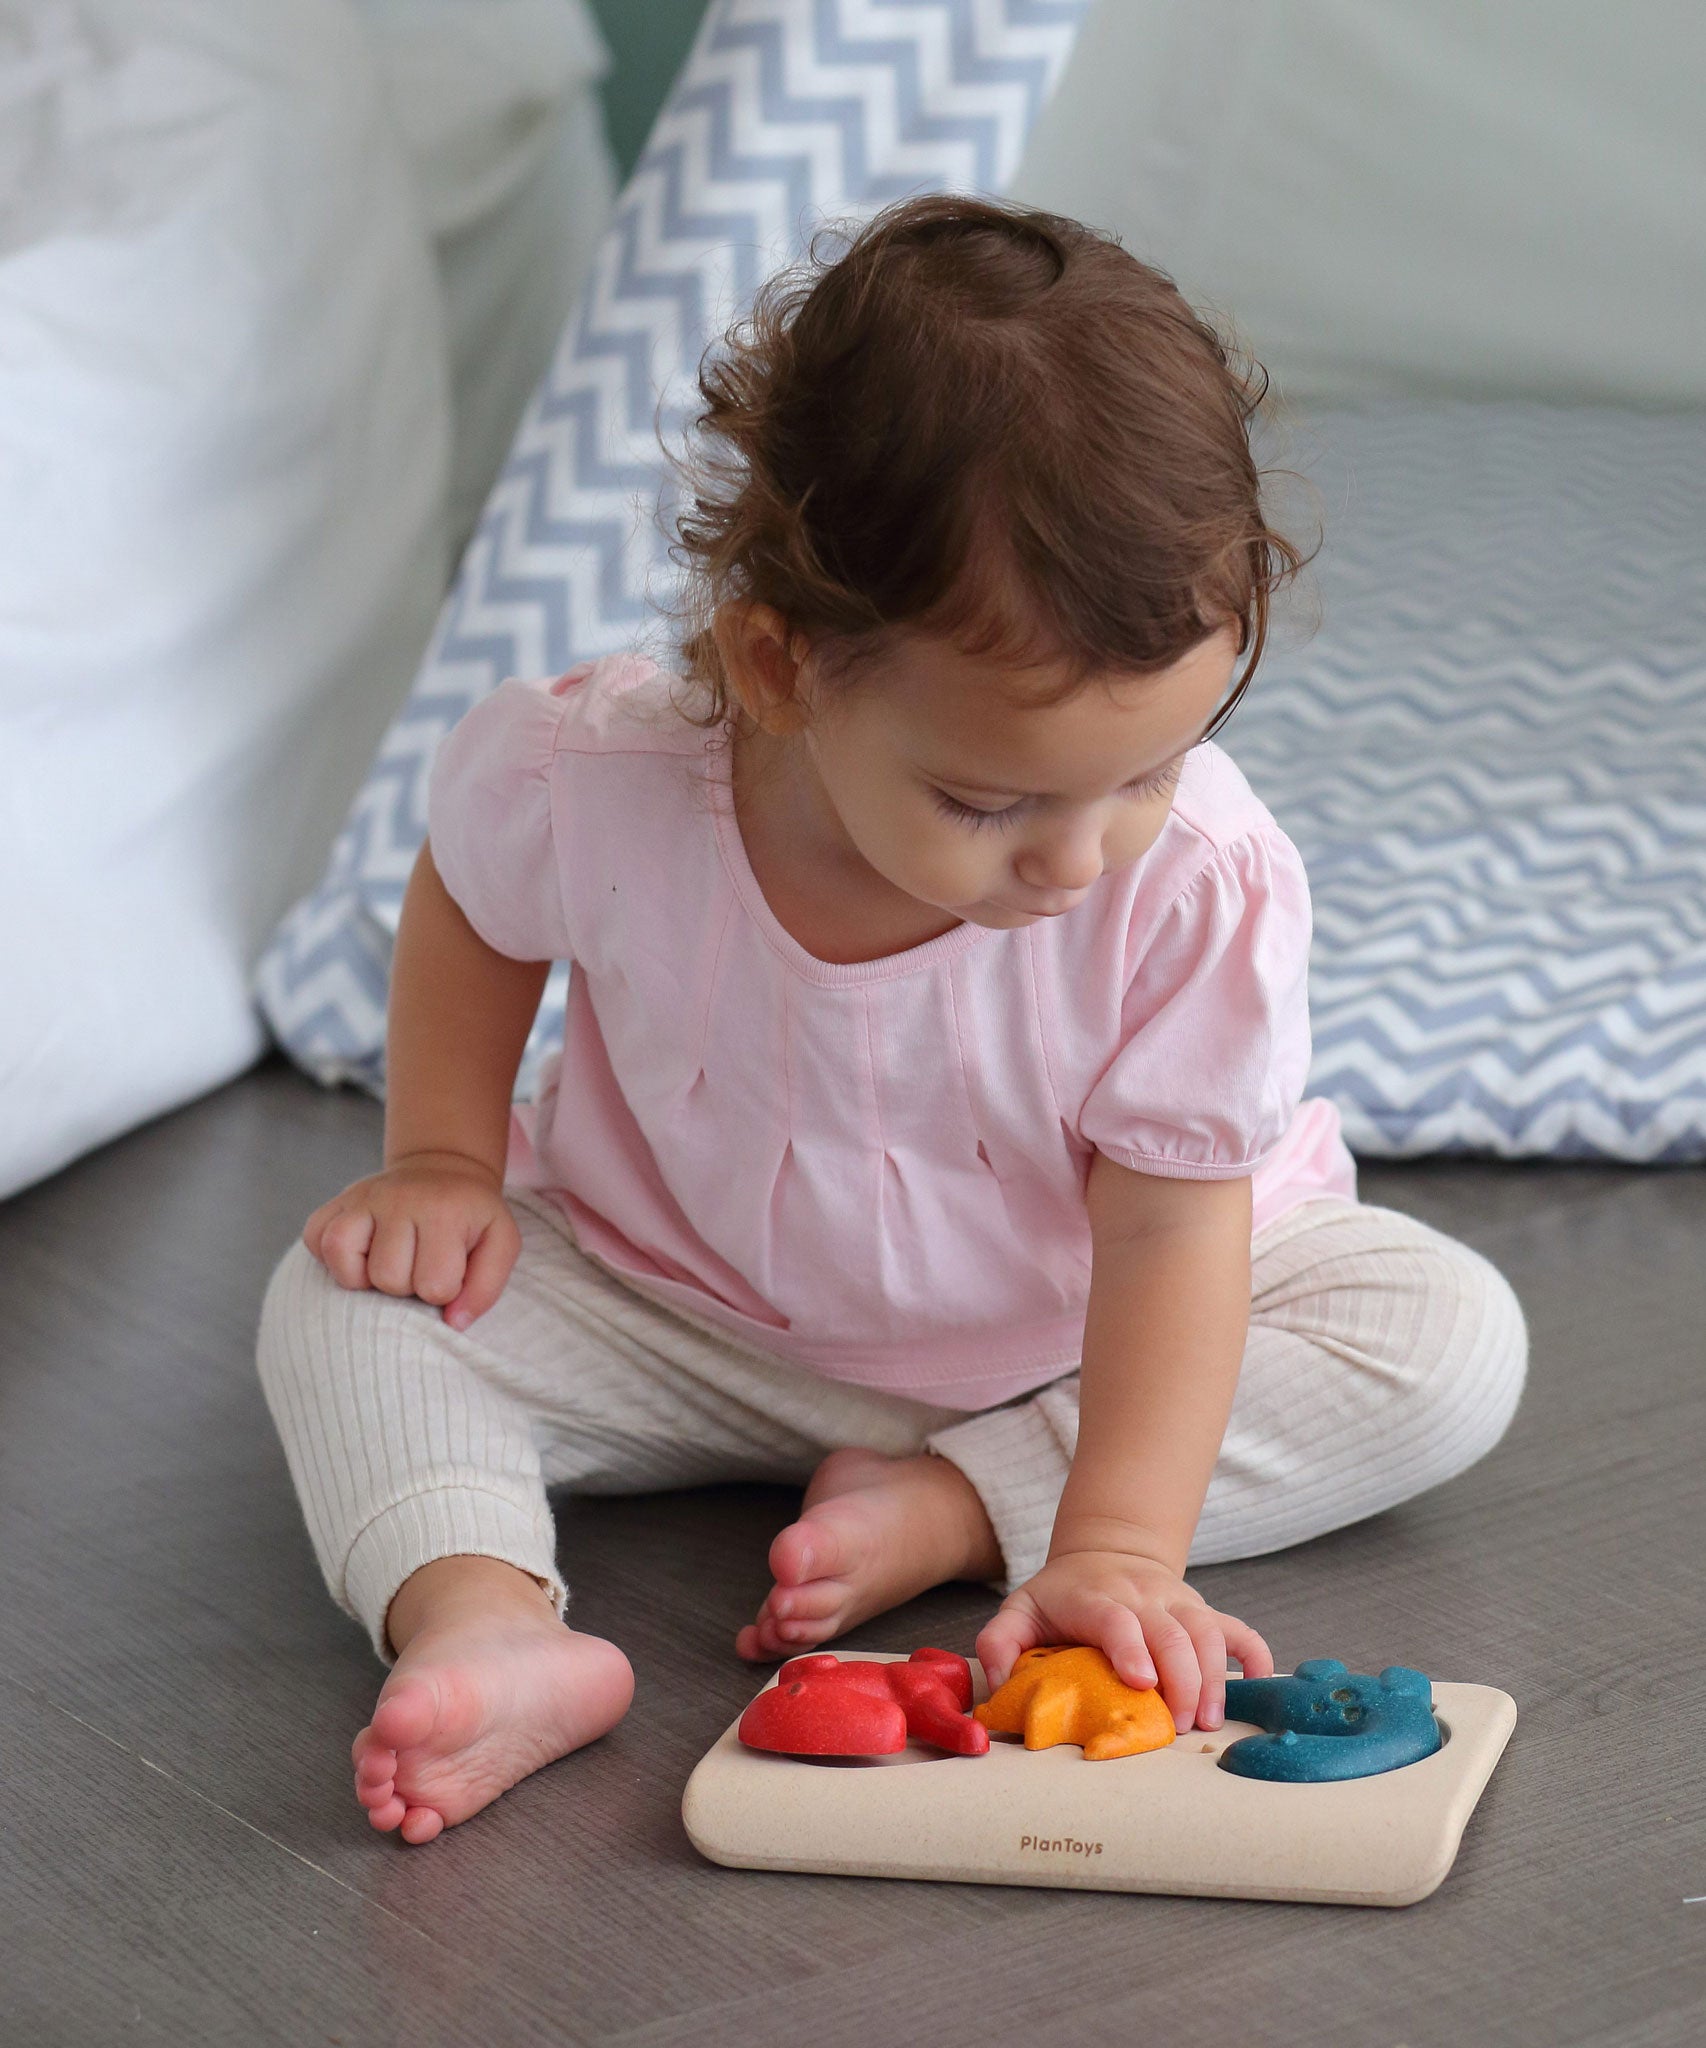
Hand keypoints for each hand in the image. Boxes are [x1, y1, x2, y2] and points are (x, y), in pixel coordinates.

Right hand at [302, 1151, 520, 1330]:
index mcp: (444, 1210)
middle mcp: (398, 1198)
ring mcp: (362, 1197)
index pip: (434, 1285)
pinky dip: (334, 1258)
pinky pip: (316, 1239)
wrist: (443, 1169)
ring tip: (389, 1264)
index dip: (445, 1290)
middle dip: (406, 1286)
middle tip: (419, 1265)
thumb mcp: (500, 1243)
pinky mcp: (336, 1201)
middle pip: (387, 1278)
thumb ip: (485, 1288)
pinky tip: (362, 1253)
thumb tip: (453, 1323)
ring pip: (343, 1261)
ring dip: (366, 1277)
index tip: (451, 1271)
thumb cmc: (472, 1218)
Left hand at [974, 1549, 1273, 1734]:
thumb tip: (997, 1684)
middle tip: (1180, 1725)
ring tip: (1209, 1719)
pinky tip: (1259, 1685)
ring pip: (1208, 1632)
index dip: (1130, 1647)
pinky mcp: (1202, 1611)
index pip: (1116, 1618)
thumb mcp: (1020, 1611)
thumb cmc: (1062, 1597)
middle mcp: (1142, 1595)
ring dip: (1214, 1677)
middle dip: (1181, 1679)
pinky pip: (1238, 1629)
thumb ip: (1000, 1644)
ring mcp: (1177, 1601)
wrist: (1105, 1553)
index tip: (1141, 1682)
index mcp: (1095, 1597)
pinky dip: (1254, 1655)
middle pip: (1170, 1632)